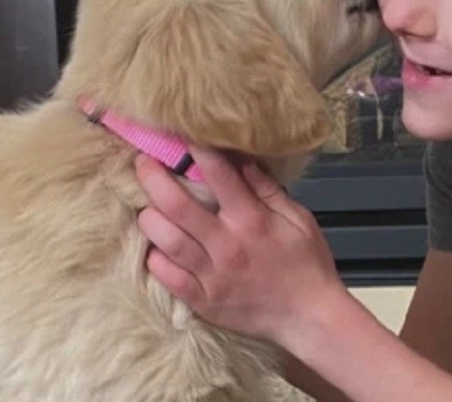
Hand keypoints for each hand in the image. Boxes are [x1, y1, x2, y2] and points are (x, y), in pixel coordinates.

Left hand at [135, 148, 345, 347]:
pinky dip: (155, 260)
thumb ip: (268, 190)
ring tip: (144, 206)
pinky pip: (167, 277)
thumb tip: (241, 161)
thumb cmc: (307, 265)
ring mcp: (211, 276)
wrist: (310, 319)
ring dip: (149, 218)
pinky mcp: (203, 301)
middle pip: (176, 205)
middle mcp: (226, 245)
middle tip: (141, 162)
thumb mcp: (299, 220)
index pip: (217, 174)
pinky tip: (154, 248)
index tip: (180, 132)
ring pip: (165, 240)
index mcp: (251, 220)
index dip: (196, 148)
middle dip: (153, 178)